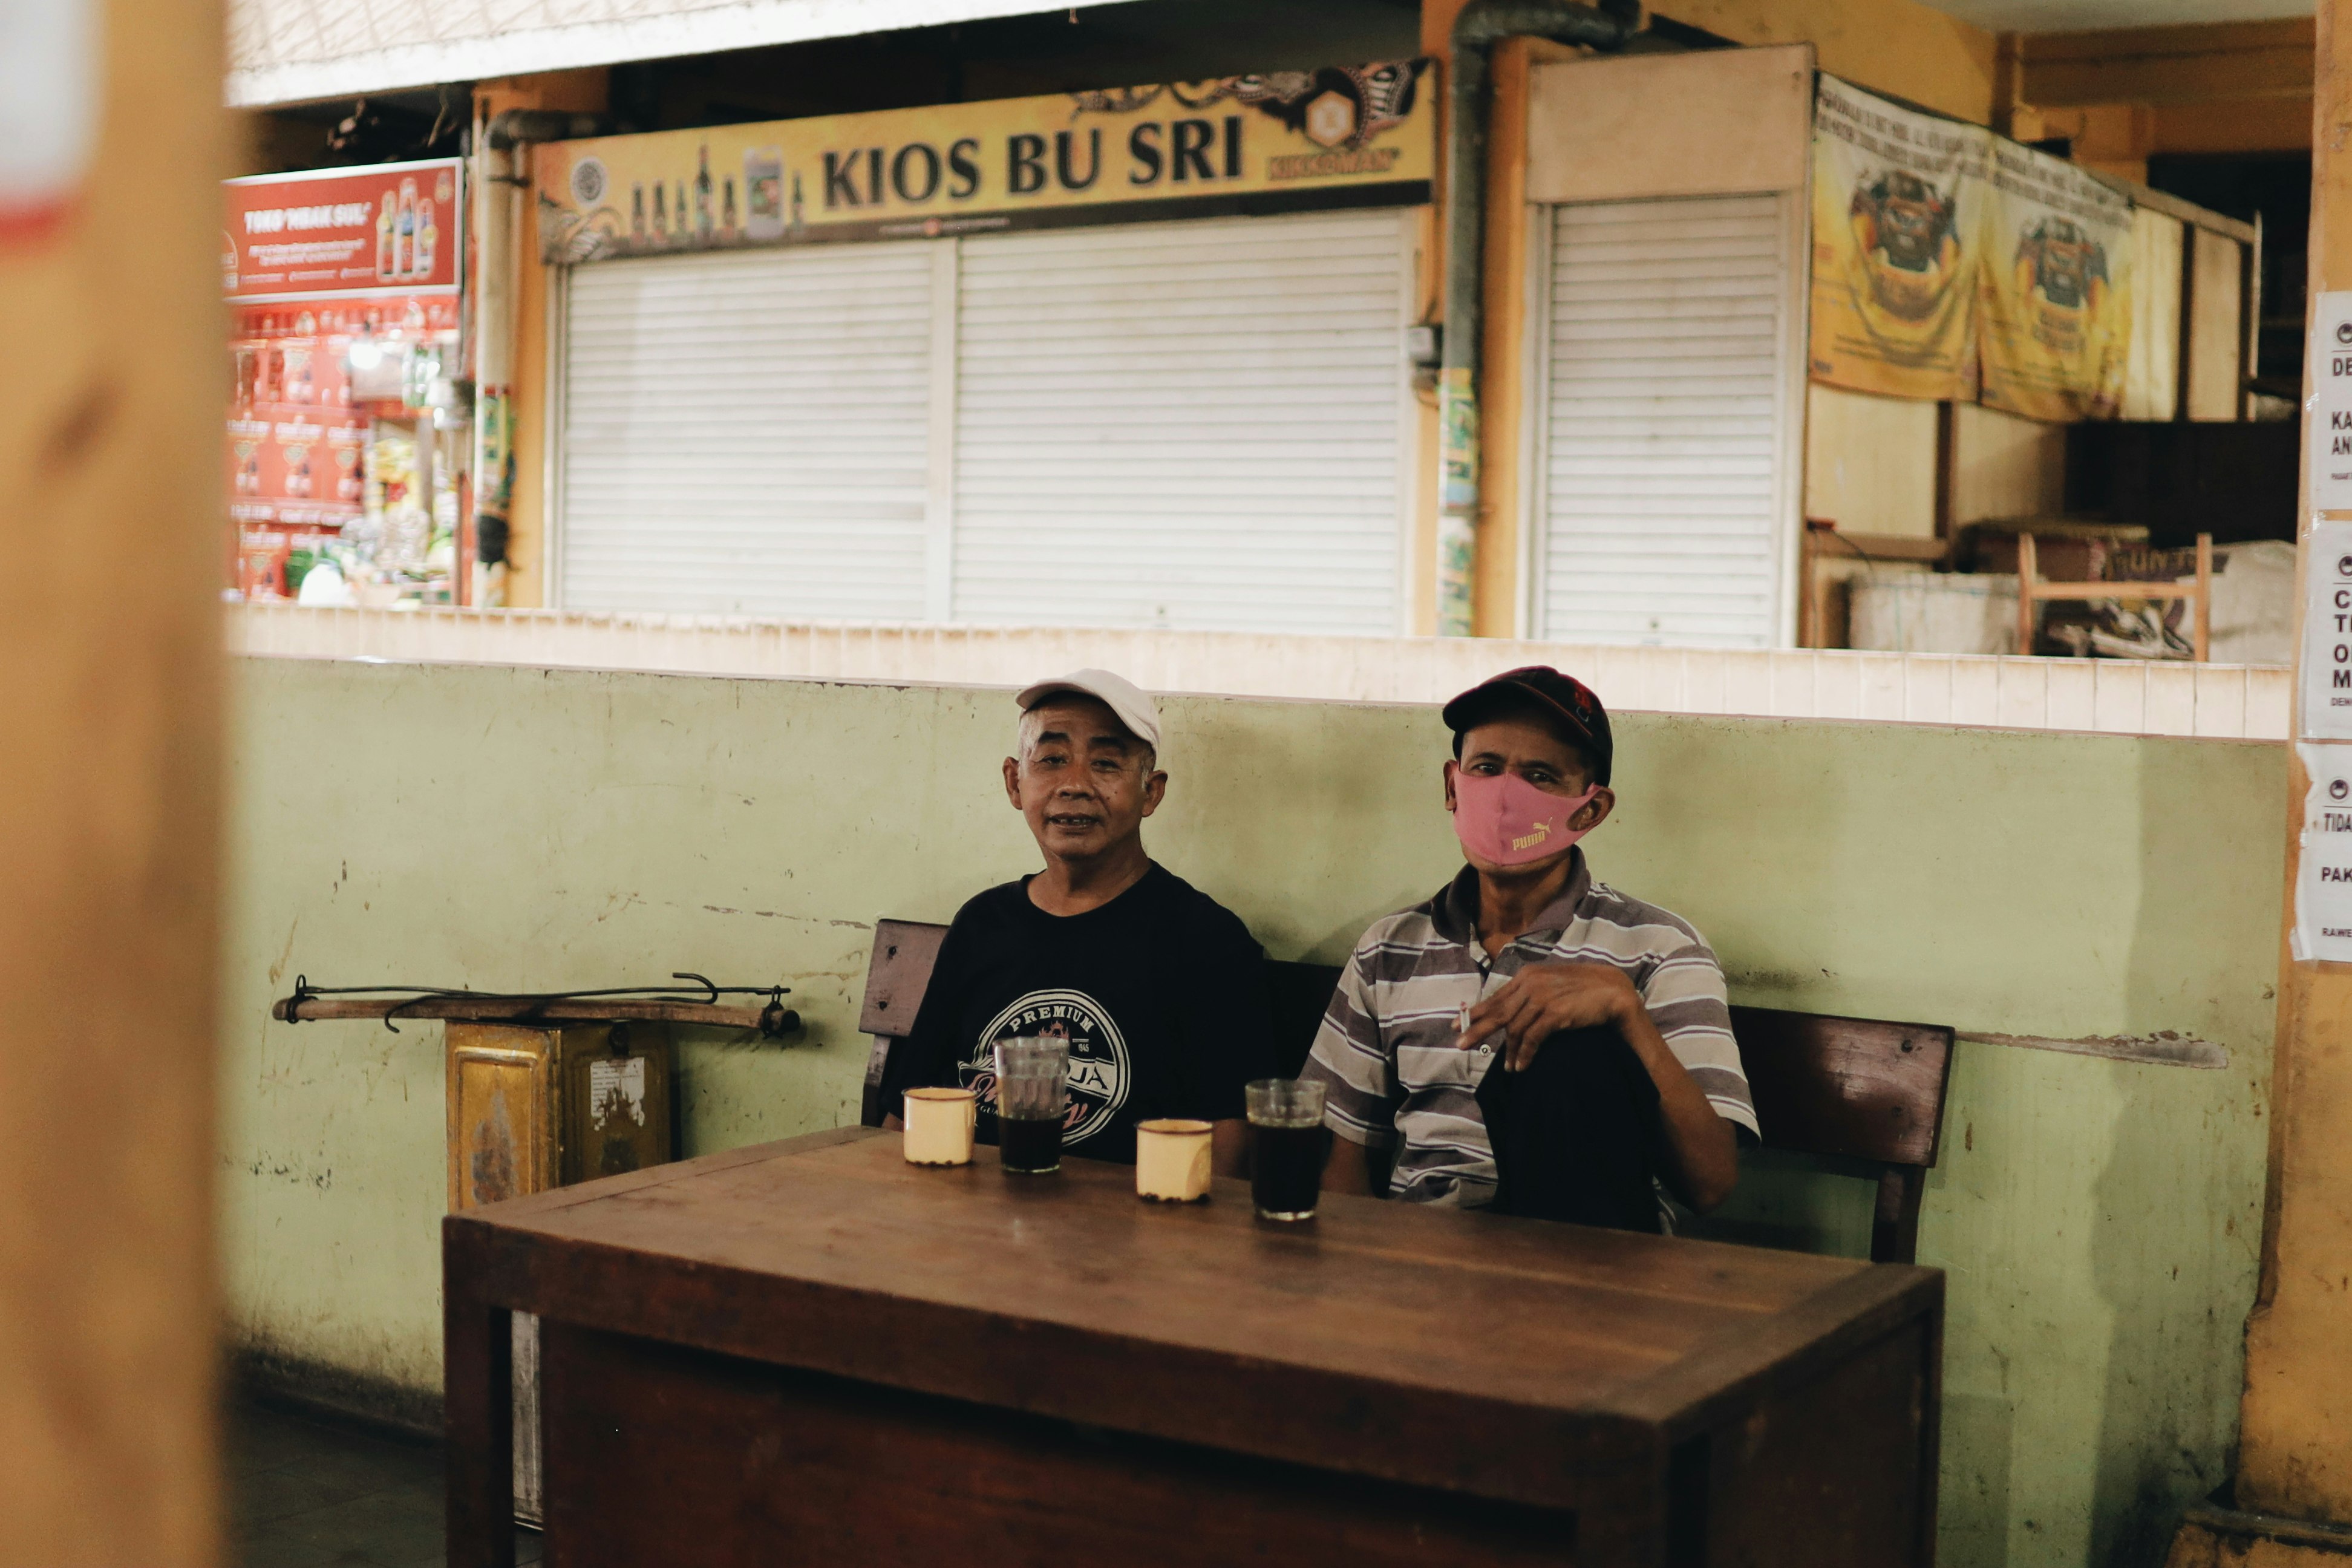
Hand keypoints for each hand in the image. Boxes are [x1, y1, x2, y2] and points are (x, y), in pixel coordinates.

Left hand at [1457, 962, 1637, 1071]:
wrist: (1612, 991)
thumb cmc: (1582, 989)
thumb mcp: (1551, 985)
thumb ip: (1530, 993)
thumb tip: (1510, 1011)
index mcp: (1527, 975)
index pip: (1496, 997)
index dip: (1477, 1012)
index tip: (1458, 1024)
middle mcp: (1531, 983)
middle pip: (1497, 1012)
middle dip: (1477, 1029)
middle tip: (1460, 1045)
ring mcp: (1542, 997)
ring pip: (1514, 1029)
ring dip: (1509, 1052)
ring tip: (1509, 1067)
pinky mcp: (1555, 1013)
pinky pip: (1532, 1038)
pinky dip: (1524, 1054)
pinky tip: (1522, 1066)